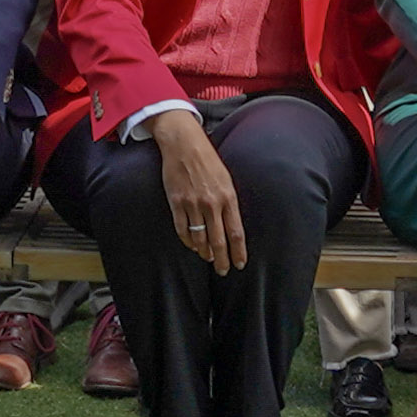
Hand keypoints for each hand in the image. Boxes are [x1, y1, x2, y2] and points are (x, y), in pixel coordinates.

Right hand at [151, 113, 246, 272]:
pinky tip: (193, 246)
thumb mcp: (226, 180)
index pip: (236, 233)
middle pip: (218, 241)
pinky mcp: (176, 202)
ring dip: (204, 252)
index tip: (240, 264)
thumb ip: (229, 203)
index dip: (238, 252)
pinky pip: (182, 229)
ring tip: (208, 258)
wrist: (184, 145)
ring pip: (200, 238)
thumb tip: (231, 227)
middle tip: (224, 271)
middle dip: (222, 259)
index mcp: (228, 197)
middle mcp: (211, 204)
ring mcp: (193, 204)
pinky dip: (188, 241)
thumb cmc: (208, 162)